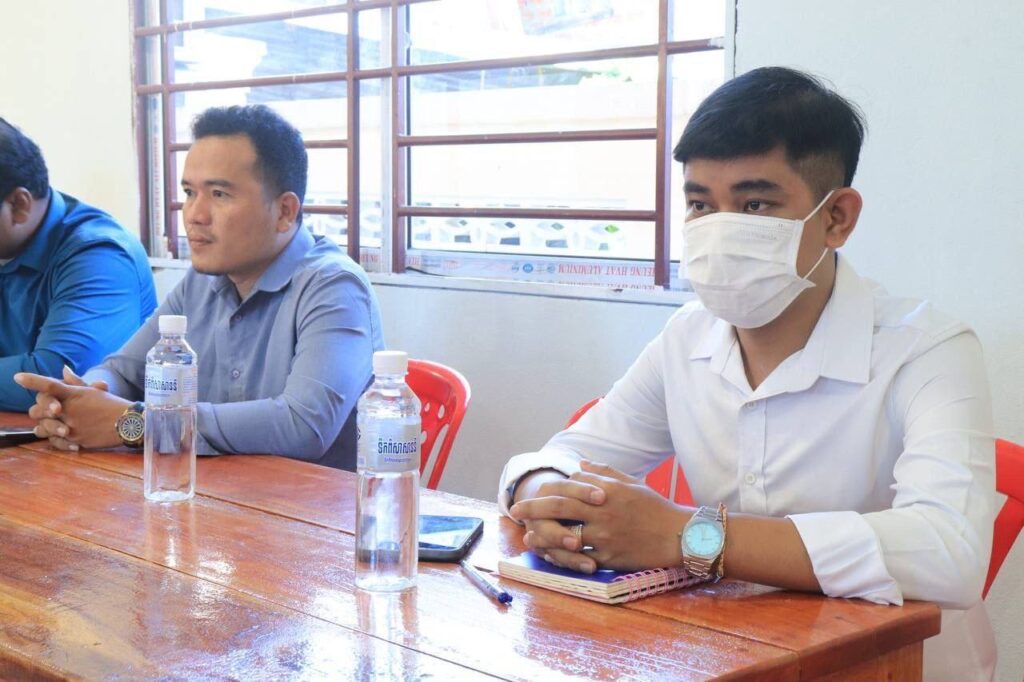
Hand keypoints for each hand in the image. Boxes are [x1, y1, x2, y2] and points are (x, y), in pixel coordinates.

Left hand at [15, 368, 125, 450]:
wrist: (128, 424)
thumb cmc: (112, 405)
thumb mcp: (95, 390)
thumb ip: (75, 382)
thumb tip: (63, 370)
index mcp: (75, 394)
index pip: (49, 385)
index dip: (32, 380)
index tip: (17, 377)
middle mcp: (70, 410)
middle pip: (40, 409)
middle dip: (40, 409)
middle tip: (48, 410)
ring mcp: (71, 427)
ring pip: (43, 427)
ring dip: (44, 425)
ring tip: (50, 424)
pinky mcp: (75, 441)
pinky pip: (54, 441)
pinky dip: (55, 438)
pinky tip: (61, 435)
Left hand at [513, 460, 688, 572]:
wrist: (678, 536)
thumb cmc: (655, 508)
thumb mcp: (631, 483)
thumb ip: (603, 472)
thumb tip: (580, 463)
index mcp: (607, 491)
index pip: (569, 486)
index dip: (546, 489)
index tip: (532, 493)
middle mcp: (603, 511)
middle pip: (560, 508)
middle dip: (534, 508)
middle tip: (516, 510)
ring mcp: (605, 536)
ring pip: (566, 535)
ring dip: (543, 535)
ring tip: (528, 535)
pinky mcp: (609, 557)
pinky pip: (580, 557)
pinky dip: (564, 556)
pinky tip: (551, 555)